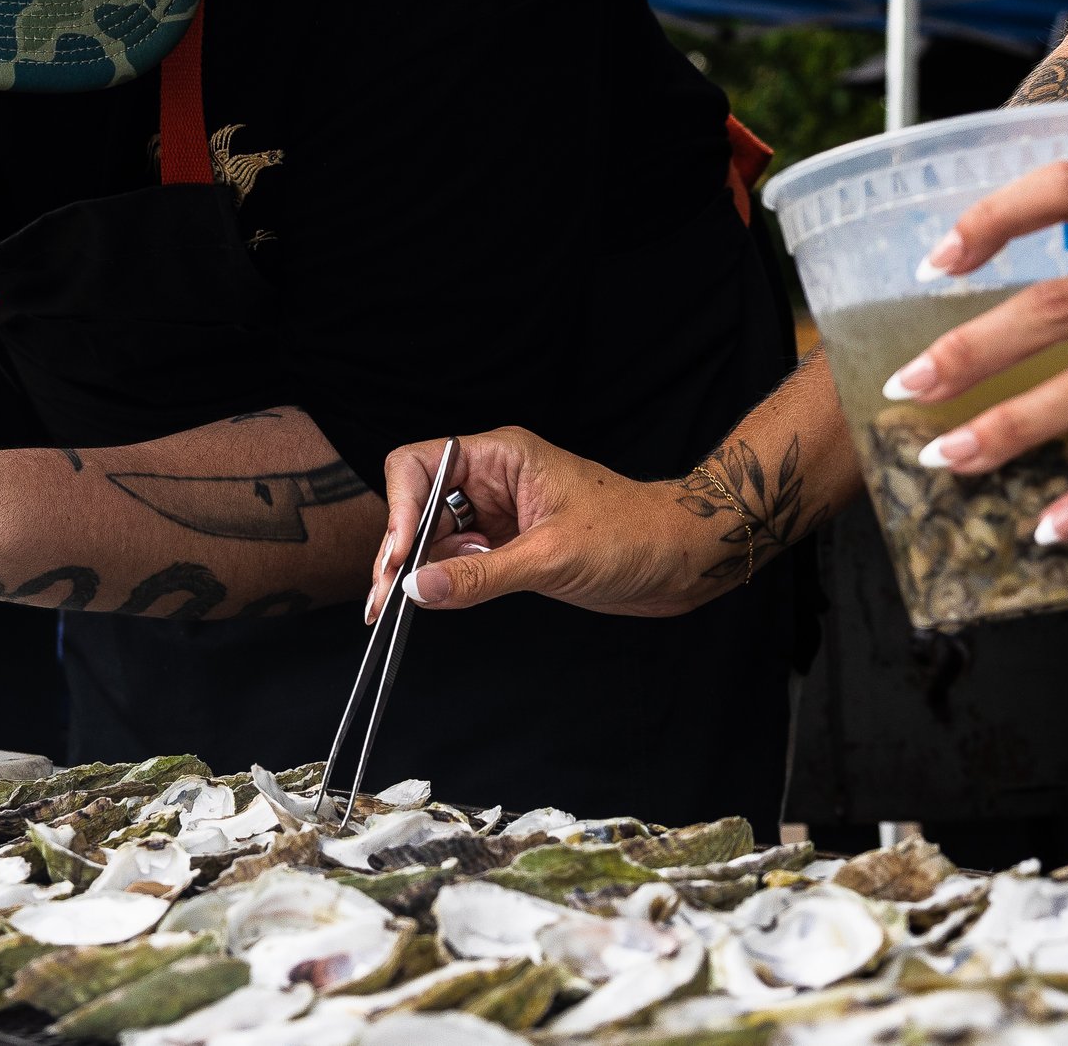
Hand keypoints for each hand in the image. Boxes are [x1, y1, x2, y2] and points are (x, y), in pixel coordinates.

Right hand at [366, 430, 728, 619]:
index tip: (399, 559)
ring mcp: (498, 513)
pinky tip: (440, 599)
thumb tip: (417, 589)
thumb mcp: (551, 558)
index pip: (419, 464)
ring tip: (399, 610)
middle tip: (383, 602)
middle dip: (398, 549)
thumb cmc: (634, 537)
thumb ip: (479, 574)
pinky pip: (457, 558)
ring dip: (416, 570)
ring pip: (433, 535)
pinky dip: (442, 580)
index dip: (399, 509)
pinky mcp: (509, 545)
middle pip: (417, 503)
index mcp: (501, 456)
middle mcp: (492, 479)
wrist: (685, 559)